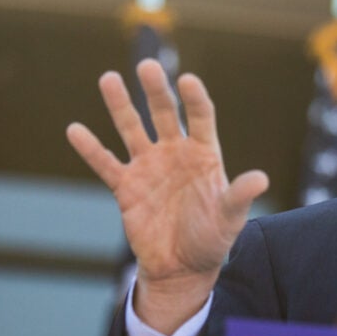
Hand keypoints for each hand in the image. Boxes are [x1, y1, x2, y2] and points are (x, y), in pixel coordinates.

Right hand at [66, 59, 268, 332]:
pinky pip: (105, 164)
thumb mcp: (230, 219)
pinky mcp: (126, 187)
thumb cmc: (212, 239)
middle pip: (164, 113)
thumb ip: (240, 196)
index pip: (200, 117)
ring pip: (132, 128)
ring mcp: (148, 167)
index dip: (194, 99)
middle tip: (147, 66)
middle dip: (156, 90)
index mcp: (203, 154)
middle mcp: (174, 153)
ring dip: (120, 105)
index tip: (188, 80)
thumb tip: (261, 179)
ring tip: (109, 78)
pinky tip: (74, 129)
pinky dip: (90, 148)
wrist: (182, 268)